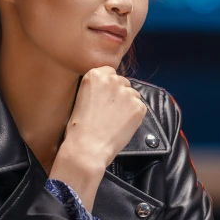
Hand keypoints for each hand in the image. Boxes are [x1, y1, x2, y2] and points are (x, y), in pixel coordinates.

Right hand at [50, 67, 147, 208]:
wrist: (87, 147)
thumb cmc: (79, 127)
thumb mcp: (81, 97)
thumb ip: (97, 88)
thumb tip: (111, 89)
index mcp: (95, 74)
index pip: (109, 72)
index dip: (108, 86)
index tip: (104, 96)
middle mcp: (112, 79)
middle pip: (123, 82)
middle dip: (119, 94)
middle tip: (109, 111)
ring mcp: (127, 92)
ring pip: (132, 94)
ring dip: (127, 104)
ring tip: (115, 120)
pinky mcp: (139, 106)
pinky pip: (140, 107)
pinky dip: (134, 115)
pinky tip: (122, 124)